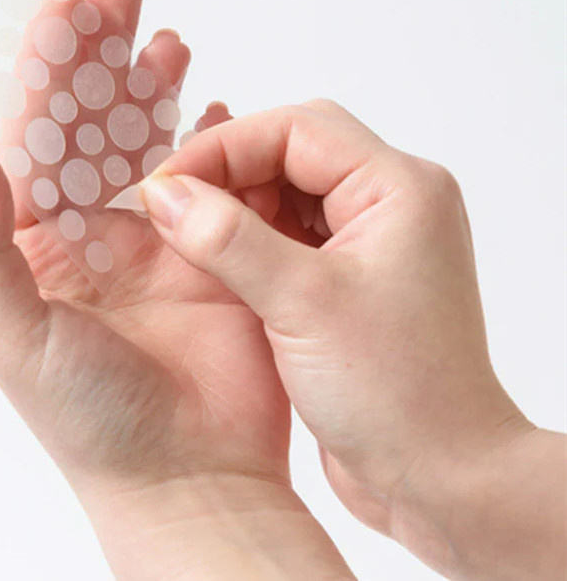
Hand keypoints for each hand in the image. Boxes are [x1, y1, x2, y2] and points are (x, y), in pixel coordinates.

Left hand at [0, 0, 351, 578]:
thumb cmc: (95, 420)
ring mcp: (162, 239)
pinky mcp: (216, 253)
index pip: (38, 134)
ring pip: (156, 140)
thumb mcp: (13, 335)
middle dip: (104, 50)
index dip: (48, 67)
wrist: (188, 476)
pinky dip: (219, 143)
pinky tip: (219, 109)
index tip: (62, 3)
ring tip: (168, 38)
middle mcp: (99, 232)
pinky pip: (216, 182)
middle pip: (97, 121)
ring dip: (159, 87)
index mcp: (41, 243)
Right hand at [141, 99, 566, 579]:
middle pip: (291, 153)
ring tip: (182, 232)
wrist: (438, 474)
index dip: (224, 147)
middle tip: (170, 204)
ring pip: (285, 194)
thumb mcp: (302, 304)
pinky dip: (246, 242)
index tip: (168, 182)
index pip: (298, 130)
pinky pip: (288, 237)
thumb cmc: (397, 392)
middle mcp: (389, 204)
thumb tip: (165, 193)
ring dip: (232, 208)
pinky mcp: (347, 277)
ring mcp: (368, 241)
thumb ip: (227, 239)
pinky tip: (211, 259)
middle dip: (226, 173)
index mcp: (399, 188)